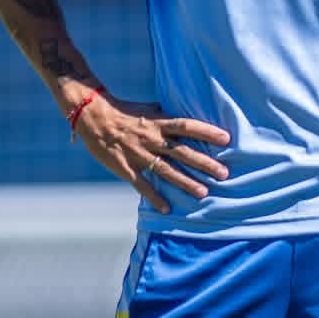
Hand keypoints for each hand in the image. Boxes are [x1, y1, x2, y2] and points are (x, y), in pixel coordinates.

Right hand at [71, 92, 230, 212]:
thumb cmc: (124, 111)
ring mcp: (139, 154)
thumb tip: (185, 116)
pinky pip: (142, 185)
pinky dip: (154, 197)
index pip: (187, 126)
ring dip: (185, 182)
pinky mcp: (125, 168)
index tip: (226, 139)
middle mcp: (152, 139)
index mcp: (158, 122)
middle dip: (204, 163)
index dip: (207, 132)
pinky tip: (167, 209)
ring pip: (166, 170)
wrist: (92, 116)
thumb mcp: (148, 108)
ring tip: (203, 192)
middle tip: (224, 173)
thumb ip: (166, 115)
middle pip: (182, 151)